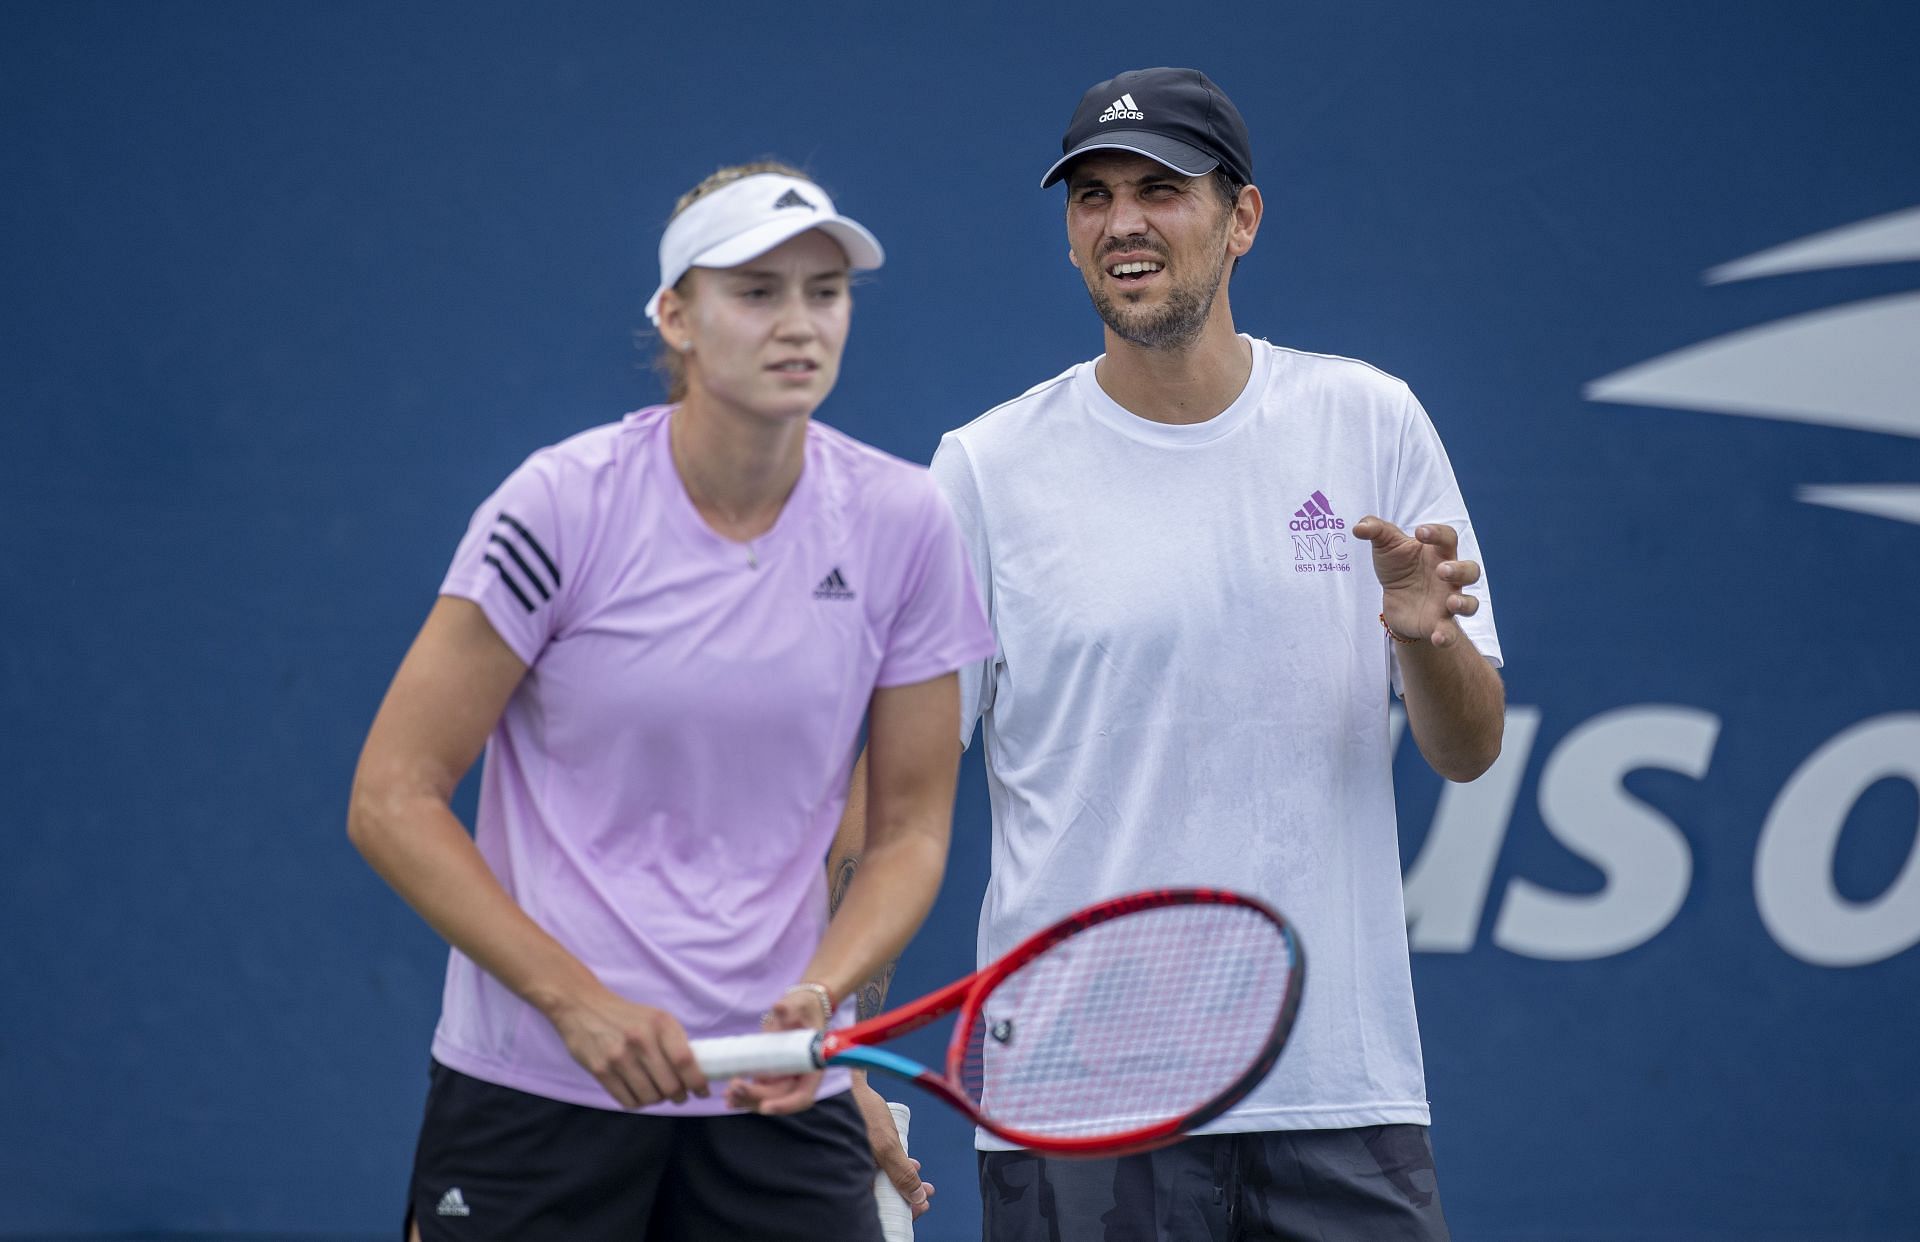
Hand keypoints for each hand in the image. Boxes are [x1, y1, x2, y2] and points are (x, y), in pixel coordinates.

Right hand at [546, 988, 706, 1109]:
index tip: (702, 1091)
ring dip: (658, 1100)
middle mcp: (640, 1040)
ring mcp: (618, 1057)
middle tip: (678, 1094)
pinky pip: (628, 1101)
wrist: (583, 1007)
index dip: (697, 1082)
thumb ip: (675, 1042)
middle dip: (678, 1095)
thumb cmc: (627, 1016)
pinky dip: (638, 1102)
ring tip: (657, 1092)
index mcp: (660, 1024)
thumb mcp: (656, 1018)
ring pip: (650, 1097)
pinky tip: (639, 1093)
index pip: (685, 1061)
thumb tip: (696, 1074)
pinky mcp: (600, 1071)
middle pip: (669, 1085)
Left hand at [725, 990, 827, 1114]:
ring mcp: (784, 1078)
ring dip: (746, 1100)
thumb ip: (791, 1009)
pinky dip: (743, 1095)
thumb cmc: (805, 1008)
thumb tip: (779, 1008)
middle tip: (735, 1086)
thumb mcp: (800, 1005)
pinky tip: (727, 1096)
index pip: (803, 1095)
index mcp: (812, 1066)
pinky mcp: (771, 1076)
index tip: (766, 1106)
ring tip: (728, 1095)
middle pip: (779, 1096)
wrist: (798, 1010)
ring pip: (766, 1097)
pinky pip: (758, 1090)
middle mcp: (799, 1077)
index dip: (786, 1104)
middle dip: (757, 1096)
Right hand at [854, 1076, 933, 1218]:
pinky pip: (875, 1165)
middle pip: (879, 1195)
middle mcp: (848, 1171)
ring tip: (919, 1175)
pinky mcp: (855, 1146)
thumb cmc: (858, 1109)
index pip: (877, 1207)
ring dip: (900, 1179)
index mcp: (850, 1178)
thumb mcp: (885, 1145)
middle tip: (924, 1193)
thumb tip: (916, 1196)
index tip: (921, 1206)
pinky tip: (907, 1160)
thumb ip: (901, 1173)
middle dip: (903, 1194)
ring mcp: (852, 1158)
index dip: (900, 1208)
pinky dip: (891, 1166)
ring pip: (879, 1179)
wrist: (844, 1080)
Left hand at [1351, 517, 1481, 648]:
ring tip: (1451, 603)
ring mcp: (1447, 601)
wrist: (1396, 601)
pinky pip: (1451, 632)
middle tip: (1442, 570)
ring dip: (1464, 603)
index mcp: (1438, 553)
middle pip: (1469, 571)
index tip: (1419, 532)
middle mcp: (1449, 578)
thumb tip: (1359, 527)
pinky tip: (1438, 637)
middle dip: (1459, 570)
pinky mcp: (1439, 624)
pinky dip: (1447, 636)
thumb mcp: (1385, 545)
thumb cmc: (1398, 567)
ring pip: (1470, 603)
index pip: (1448, 538)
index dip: (1437, 533)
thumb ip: (1374, 530)